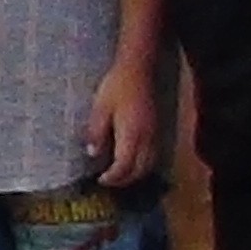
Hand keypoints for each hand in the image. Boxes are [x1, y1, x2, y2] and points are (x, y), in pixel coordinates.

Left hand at [87, 52, 163, 189]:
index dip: (113, 178)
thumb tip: (93, 154)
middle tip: (108, 180)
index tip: (100, 180)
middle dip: (124, 180)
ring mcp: (154, 134)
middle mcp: (147, 138)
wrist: (139, 69)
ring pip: (149, 164)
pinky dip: (143, 164)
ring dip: (135, 174)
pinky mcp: (157, 128)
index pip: (124, 166)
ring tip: (119, 173)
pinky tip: (132, 159)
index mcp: (131, 135)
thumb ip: (96, 133)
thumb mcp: (100, 108)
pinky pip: (154, 155)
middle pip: (140, 170)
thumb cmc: (117, 86)